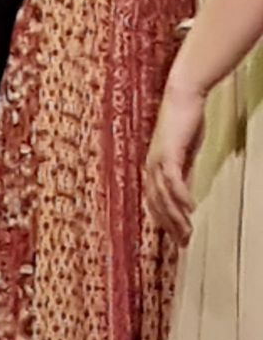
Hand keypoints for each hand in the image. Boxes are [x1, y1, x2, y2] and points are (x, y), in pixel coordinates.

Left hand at [143, 76, 205, 243]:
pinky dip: (181, 195)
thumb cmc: (185, 122)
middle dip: (170, 226)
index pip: (154, 202)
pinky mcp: (168, 152)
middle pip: (156, 204)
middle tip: (183, 243)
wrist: (183, 96)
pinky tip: (190, 208)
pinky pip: (173, 180)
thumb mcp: (184, 153)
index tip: (176, 237)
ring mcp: (157, 159)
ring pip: (163, 196)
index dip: (164, 222)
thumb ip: (182, 171)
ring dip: (176, 217)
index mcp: (152, 167)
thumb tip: (184, 192)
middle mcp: (150, 166)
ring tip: (187, 233)